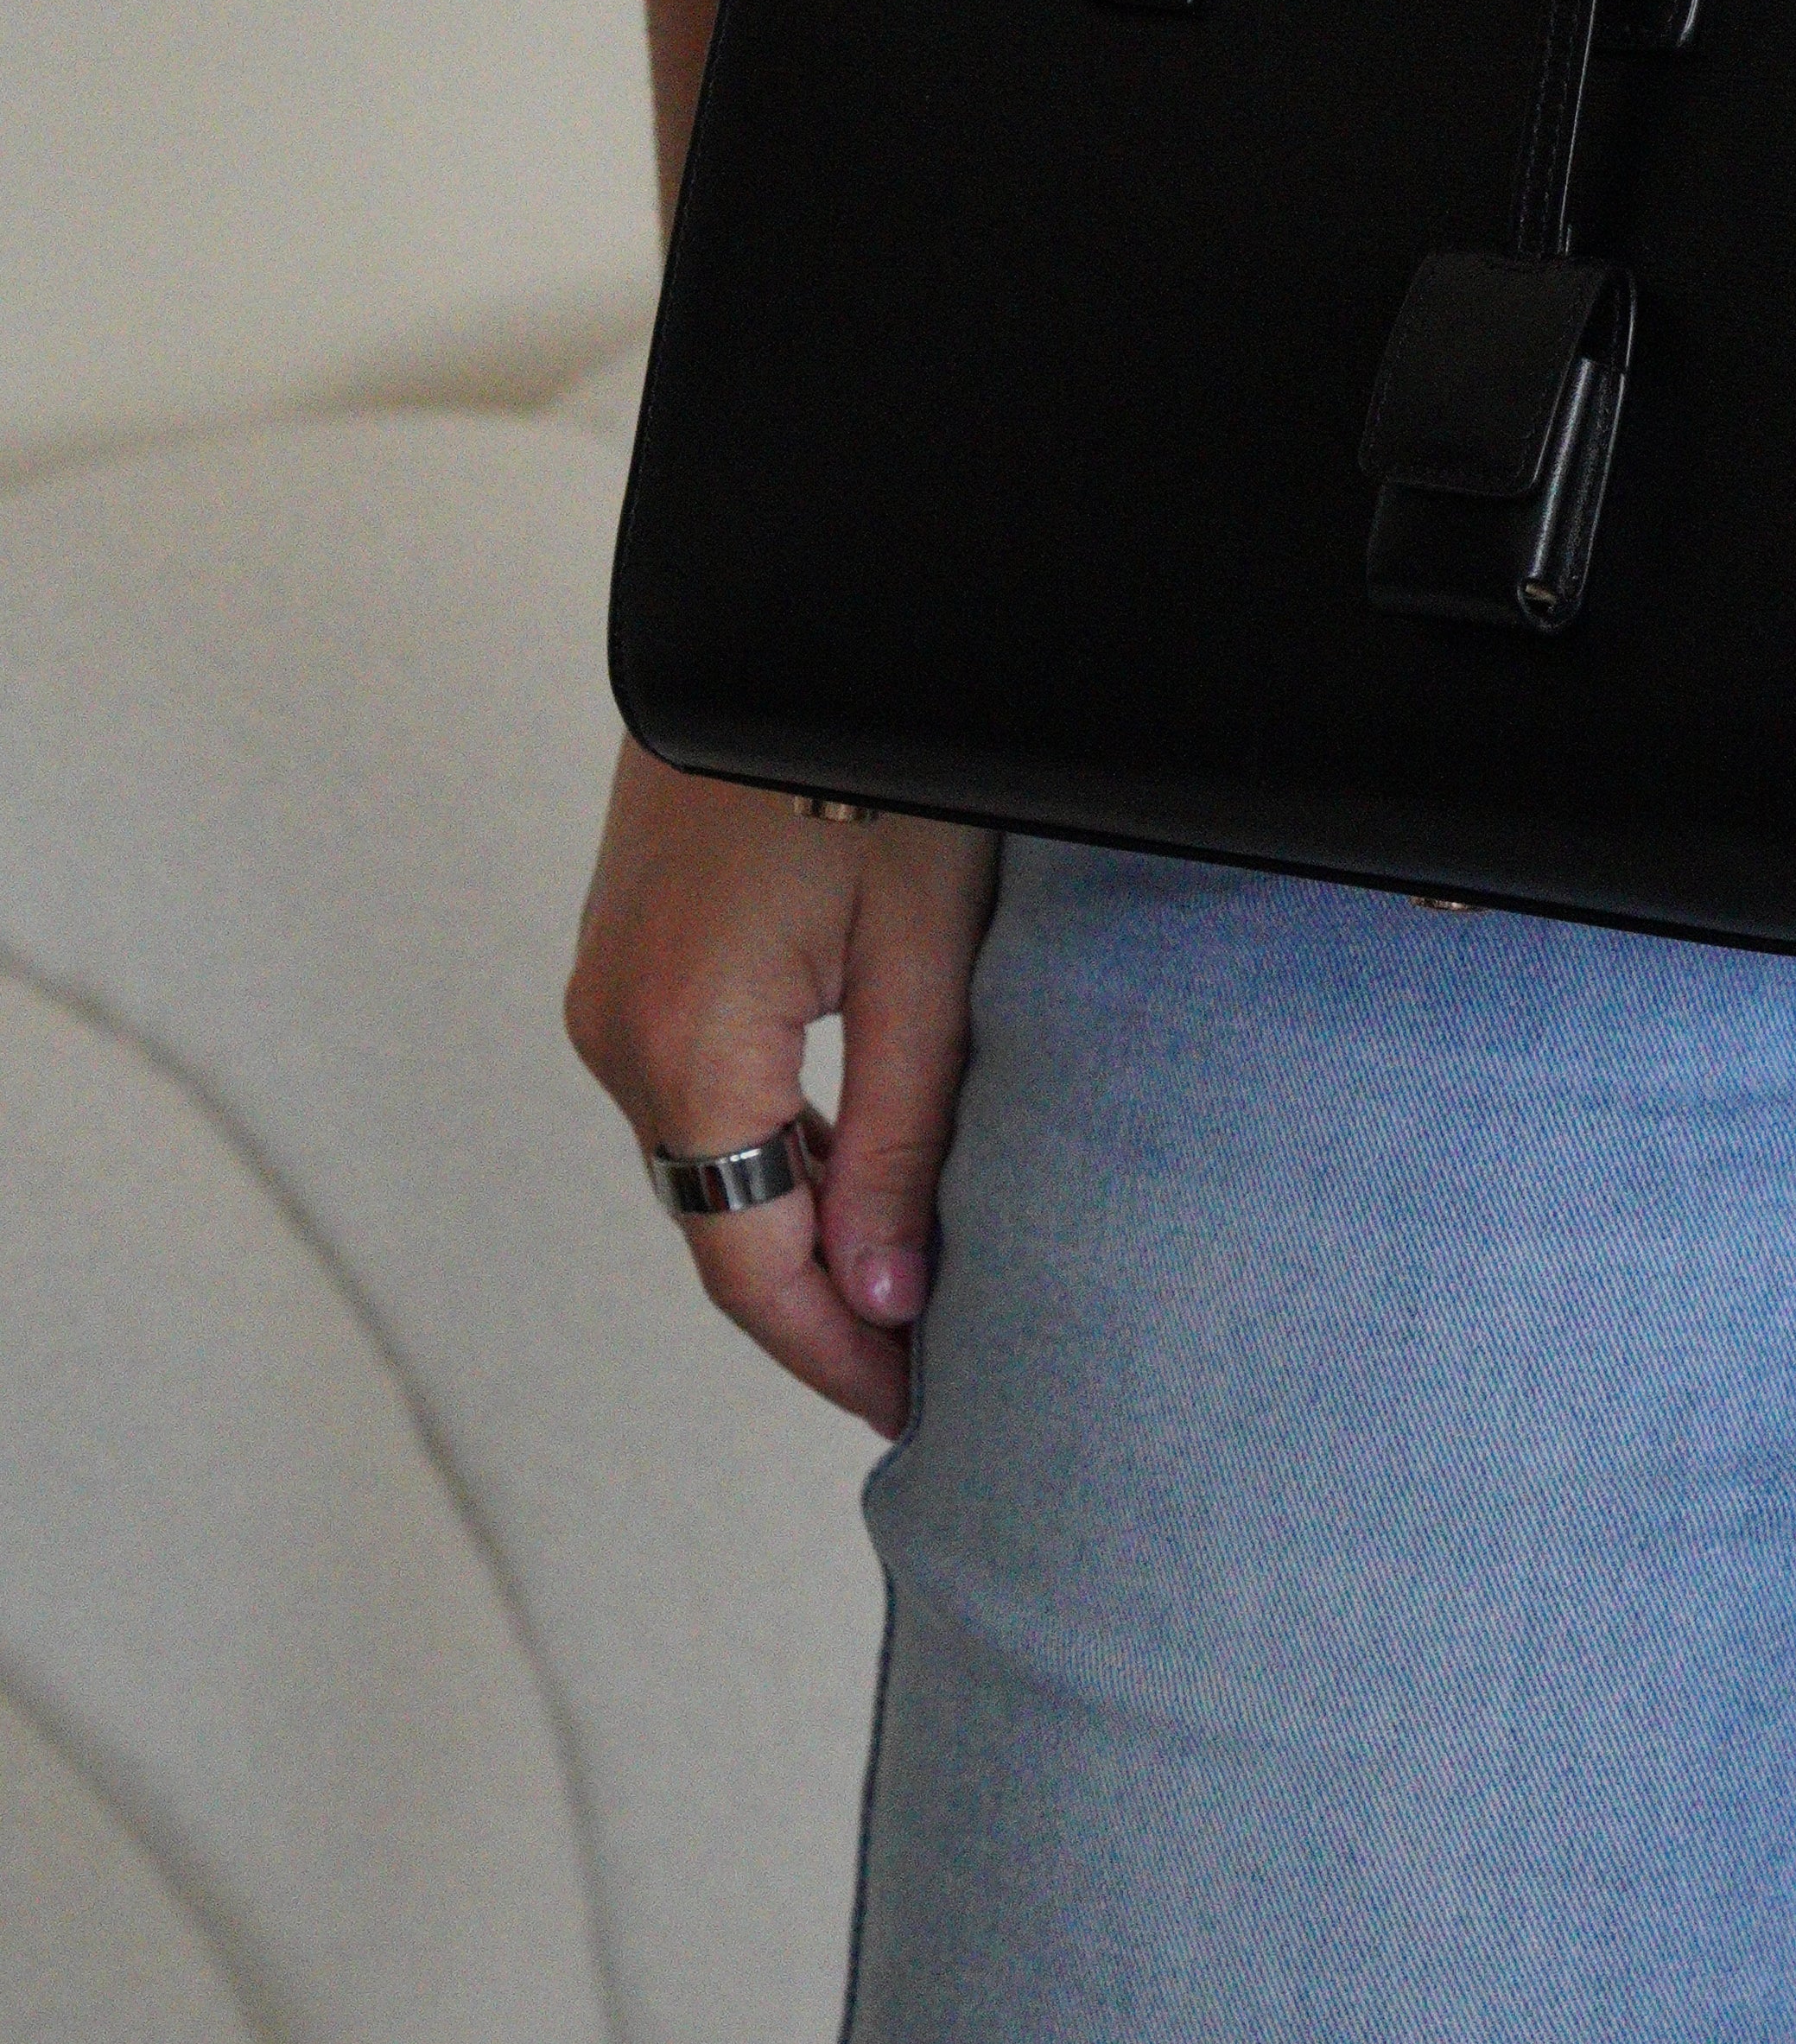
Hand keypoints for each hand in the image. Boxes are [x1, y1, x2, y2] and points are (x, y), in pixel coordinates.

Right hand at [568, 740, 999, 1435]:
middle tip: (936, 1377)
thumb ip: (900, 1139)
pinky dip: (772, 1158)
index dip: (838, 1357)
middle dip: (825, 1311)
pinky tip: (855, 1185)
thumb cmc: (874, 768)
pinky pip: (698, 1098)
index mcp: (686, 1051)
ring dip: (799, 1236)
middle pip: (722, 1227)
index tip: (922, 1414)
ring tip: (912, 1299)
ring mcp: (609, 996)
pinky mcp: (628, 962)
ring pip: (709, 1166)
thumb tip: (885, 1299)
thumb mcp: (921, 958)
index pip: (754, 1270)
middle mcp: (616, 1037)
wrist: (785, 629)